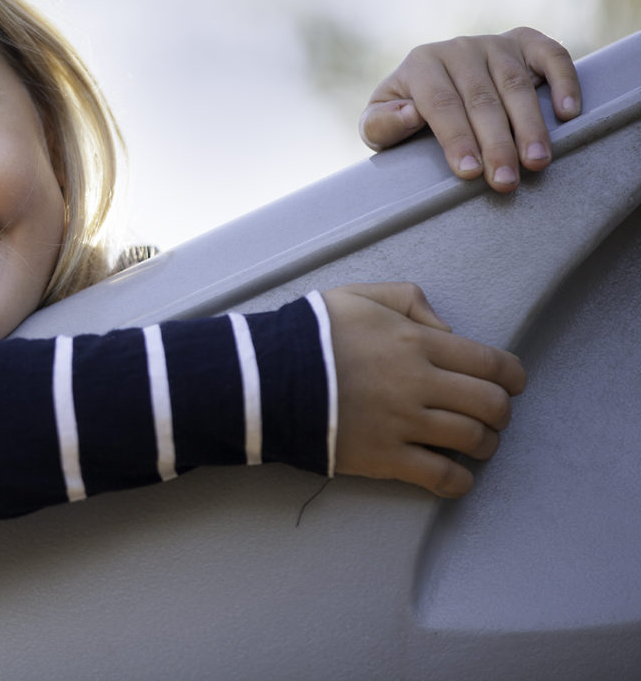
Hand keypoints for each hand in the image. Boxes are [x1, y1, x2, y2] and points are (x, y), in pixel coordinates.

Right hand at [324, 283, 525, 497]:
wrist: (264, 378)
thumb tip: (447, 331)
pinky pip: (442, 478)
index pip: (492, 363)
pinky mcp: (385, 458)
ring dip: (484, 444)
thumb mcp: (357, 296)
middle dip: (500, 411)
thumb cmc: (309, 335)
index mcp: (416, 342)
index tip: (510, 383)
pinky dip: (460, 481)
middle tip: (489, 414)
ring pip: (474, 441)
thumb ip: (408, 300)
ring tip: (474, 443)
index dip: (513, 376)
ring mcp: (403, 424)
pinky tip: (455, 475)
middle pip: (491, 405)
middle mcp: (419, 383)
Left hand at [359, 28, 580, 191]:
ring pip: (516, 84)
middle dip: (495, 143)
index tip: (469, 171)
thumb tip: (409, 114)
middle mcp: (458, 49)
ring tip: (536, 162)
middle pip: (481, 98)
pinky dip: (563, 80)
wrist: (431, 86)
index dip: (456, 138)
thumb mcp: (378, 124)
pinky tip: (568, 113)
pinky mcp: (525, 43)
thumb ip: (382, 124)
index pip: (440, 103)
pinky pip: (551, 55)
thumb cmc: (404, 117)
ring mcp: (494, 44)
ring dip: (529, 126)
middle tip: (504, 180)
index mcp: (421, 64)